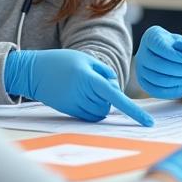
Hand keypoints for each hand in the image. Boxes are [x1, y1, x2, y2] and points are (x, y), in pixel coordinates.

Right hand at [3, 49, 153, 125]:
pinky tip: (80, 95)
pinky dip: (92, 108)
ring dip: (100, 103)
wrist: (32, 72)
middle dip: (108, 95)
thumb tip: (115, 88)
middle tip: (93, 80)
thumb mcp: (84, 59)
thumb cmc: (60, 62)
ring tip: (84, 87)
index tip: (148, 122)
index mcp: (88, 79)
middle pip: (109, 104)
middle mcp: (82, 95)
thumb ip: (103, 72)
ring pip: (101, 112)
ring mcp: (75, 106)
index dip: (134, 111)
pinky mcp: (70, 112)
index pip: (117, 97)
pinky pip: (90, 116)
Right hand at [134, 26, 181, 99]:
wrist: (179, 59)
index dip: (176, 55)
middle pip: (160, 65)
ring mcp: (142, 71)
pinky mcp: (146, 84)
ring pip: (161, 80)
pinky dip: (177, 88)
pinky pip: (160, 91)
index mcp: (151, 37)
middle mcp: (142, 54)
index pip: (160, 47)